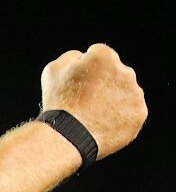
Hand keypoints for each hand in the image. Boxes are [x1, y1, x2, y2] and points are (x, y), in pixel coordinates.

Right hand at [40, 44, 147, 159]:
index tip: (76, 82)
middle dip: (103, 82)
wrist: (67, 137)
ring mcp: (135, 94)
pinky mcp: (139, 114)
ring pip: (124, 92)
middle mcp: (125, 72)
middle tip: (84, 100)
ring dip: (112, 98)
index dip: (84, 67)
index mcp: (104, 57)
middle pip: (115, 72)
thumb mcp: (52, 71)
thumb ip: (72, 57)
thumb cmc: (58, 103)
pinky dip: (119, 116)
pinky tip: (102, 123)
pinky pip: (130, 111)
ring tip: (92, 114)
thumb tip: (85, 58)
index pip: (97, 54)